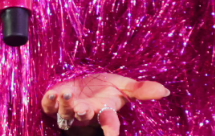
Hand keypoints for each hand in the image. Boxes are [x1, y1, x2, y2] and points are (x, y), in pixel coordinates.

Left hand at [41, 73, 169, 135]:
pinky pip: (49, 107)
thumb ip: (140, 90)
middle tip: (82, 109)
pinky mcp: (54, 104)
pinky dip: (49, 101)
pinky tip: (50, 93)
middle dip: (82, 113)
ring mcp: (69, 110)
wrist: (81, 83)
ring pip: (66, 113)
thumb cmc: (103, 87)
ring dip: (65, 105)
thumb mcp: (122, 85)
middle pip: (84, 117)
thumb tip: (165, 91)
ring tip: (64, 95)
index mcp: (104, 111)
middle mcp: (86, 114)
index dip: (111, 132)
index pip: (110, 124)